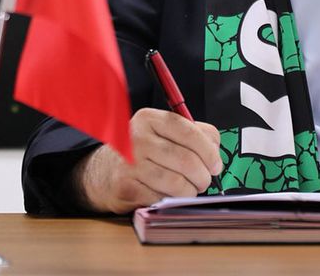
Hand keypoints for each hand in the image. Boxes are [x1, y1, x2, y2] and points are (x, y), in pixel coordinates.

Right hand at [74, 107, 221, 214]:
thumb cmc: (144, 153)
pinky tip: (165, 195)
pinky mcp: (125, 186)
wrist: (104, 172)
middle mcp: (136, 137)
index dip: (208, 151)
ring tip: (187, 189)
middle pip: (187, 160)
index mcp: (149, 119)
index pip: (189, 132)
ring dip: (189, 192)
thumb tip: (215, 152)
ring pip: (178, 183)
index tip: (215, 165)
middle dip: (202, 177)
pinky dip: (170, 201)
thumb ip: (194, 134)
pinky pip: (162, 199)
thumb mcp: (164, 134)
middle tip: (202, 181)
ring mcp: (129, 162)